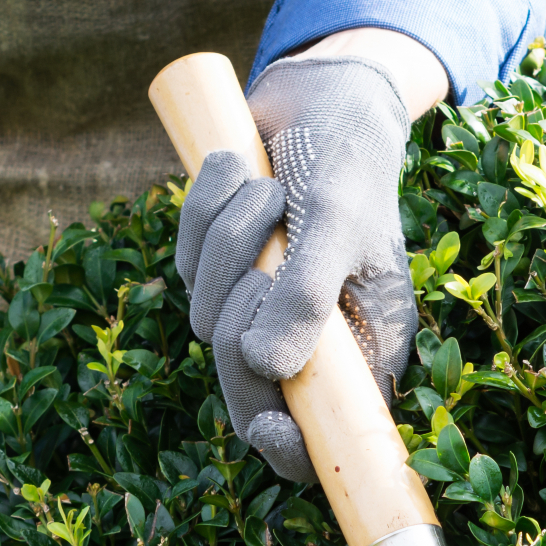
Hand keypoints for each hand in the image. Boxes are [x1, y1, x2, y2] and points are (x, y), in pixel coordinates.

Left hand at [175, 53, 421, 482]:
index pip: (320, 438)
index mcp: (360, 352)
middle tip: (266, 256)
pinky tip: (242, 171)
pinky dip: (206, 211)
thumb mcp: (336, 222)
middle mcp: (308, 342)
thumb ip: (307, 295)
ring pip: (205, 316)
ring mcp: (258, 309)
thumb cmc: (348, 160)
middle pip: (245, 387)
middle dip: (242, 317)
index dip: (290, 450)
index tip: (266, 427)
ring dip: (228, 241)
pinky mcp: (220, 271)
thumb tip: (266, 365)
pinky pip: (186, 263)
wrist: (323, 95)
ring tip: (268, 190)